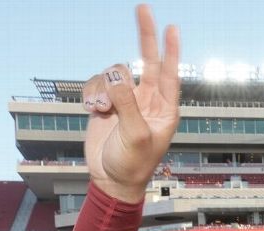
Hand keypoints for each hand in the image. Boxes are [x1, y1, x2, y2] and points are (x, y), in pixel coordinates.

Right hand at [82, 5, 181, 202]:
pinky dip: (91, 94)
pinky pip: (96, 84)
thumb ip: (127, 104)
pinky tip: (92, 111)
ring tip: (102, 112)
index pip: (170, 73)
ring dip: (103, 88)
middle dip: (145, 36)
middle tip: (143, 8)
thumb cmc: (132, 165)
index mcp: (164, 109)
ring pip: (114, 73)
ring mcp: (126, 100)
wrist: (111, 181)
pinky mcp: (106, 104)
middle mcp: (147, 100)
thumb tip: (117, 74)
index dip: (171, 50)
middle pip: (147, 59)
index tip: (172, 27)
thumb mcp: (135, 136)